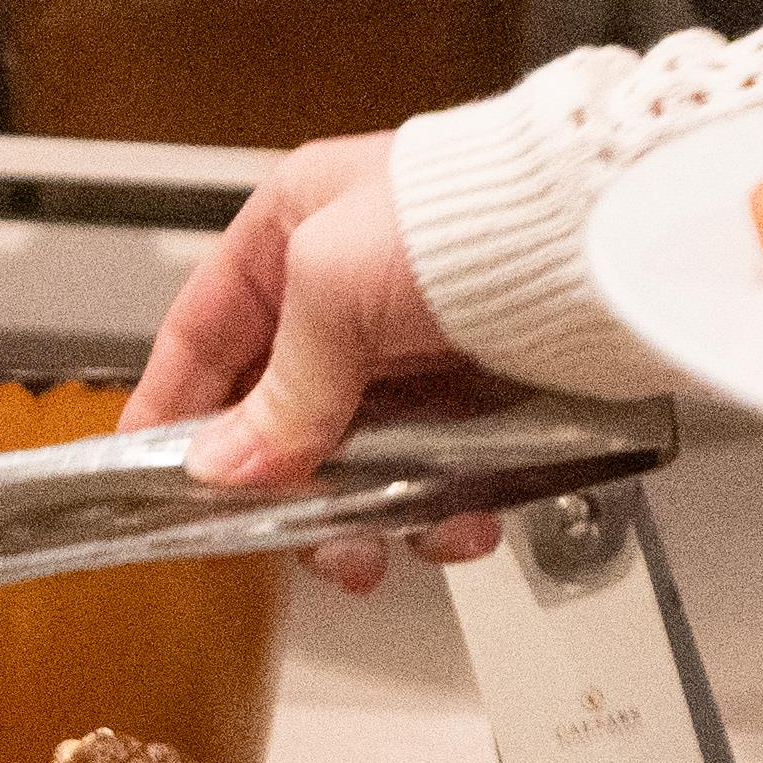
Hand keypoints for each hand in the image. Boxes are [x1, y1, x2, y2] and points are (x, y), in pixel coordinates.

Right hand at [132, 130, 504, 568]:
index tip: (147, 479)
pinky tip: (458, 523)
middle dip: (285, 488)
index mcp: (297, 227)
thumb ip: (278, 390)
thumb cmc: (474, 216)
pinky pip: (439, 468)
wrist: (615, 236)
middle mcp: (352, 284)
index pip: (203, 330)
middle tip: (291, 537)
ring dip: (367, 514)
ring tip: (387, 546)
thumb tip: (225, 468)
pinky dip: (442, 508)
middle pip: (280, 413)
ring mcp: (420, 339)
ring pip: (359, 455)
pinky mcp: (487, 384)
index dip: (171, 408)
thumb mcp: (333, 290)